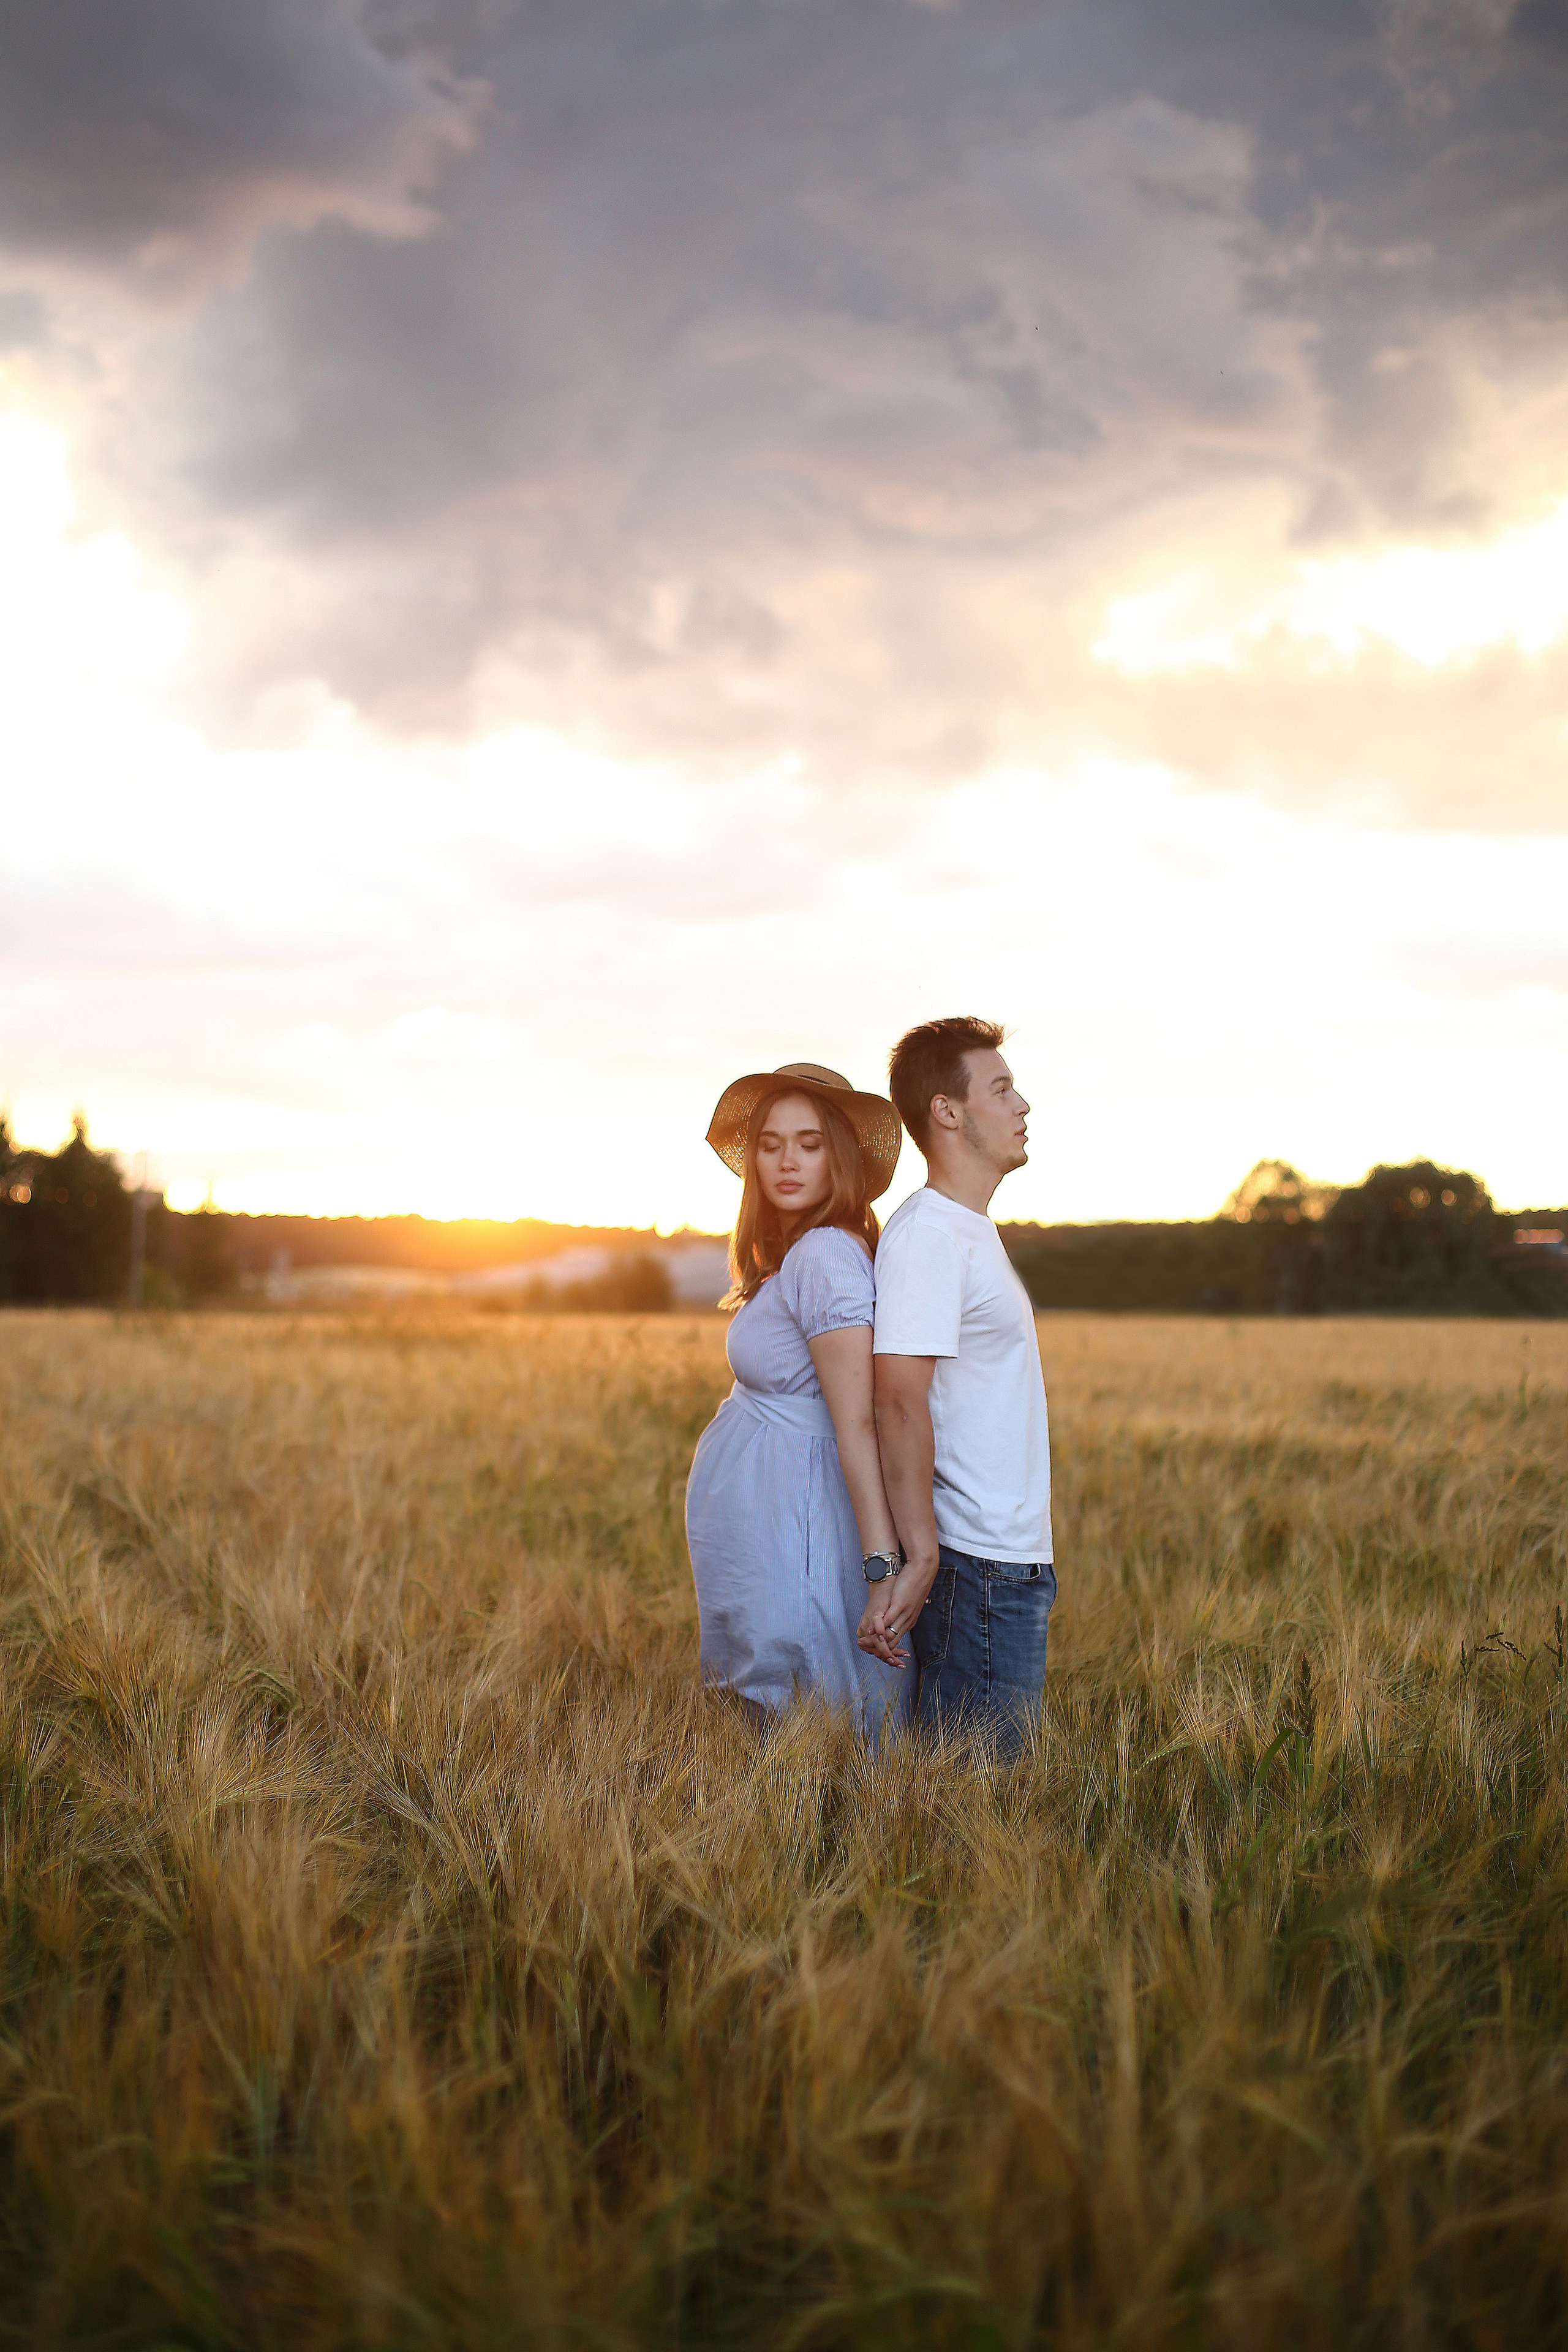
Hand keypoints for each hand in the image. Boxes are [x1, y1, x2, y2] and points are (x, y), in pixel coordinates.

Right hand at [858, 1552, 938, 1668]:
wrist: (922, 1570)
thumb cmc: (913, 1585)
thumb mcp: (908, 1604)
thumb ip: (900, 1614)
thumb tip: (892, 1621)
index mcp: (910, 1621)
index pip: (895, 1642)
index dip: (884, 1648)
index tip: (872, 1648)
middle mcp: (908, 1620)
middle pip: (892, 1643)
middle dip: (879, 1648)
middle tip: (865, 1647)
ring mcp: (905, 1614)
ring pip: (890, 1635)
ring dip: (877, 1640)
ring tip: (866, 1640)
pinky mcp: (900, 1605)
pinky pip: (888, 1620)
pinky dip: (879, 1627)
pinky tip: (872, 1628)